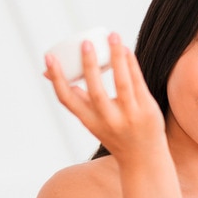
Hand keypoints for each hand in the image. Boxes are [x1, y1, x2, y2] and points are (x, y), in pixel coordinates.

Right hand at [44, 32, 164, 160]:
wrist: (144, 160)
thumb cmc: (116, 134)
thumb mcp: (93, 121)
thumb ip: (77, 97)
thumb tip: (50, 73)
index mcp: (89, 122)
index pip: (68, 100)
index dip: (57, 79)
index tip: (49, 57)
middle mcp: (108, 121)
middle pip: (96, 91)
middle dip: (89, 66)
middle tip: (86, 42)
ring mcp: (130, 117)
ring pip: (122, 84)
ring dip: (117, 58)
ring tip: (113, 37)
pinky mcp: (147, 111)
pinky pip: (139, 83)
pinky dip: (132, 65)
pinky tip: (126, 50)